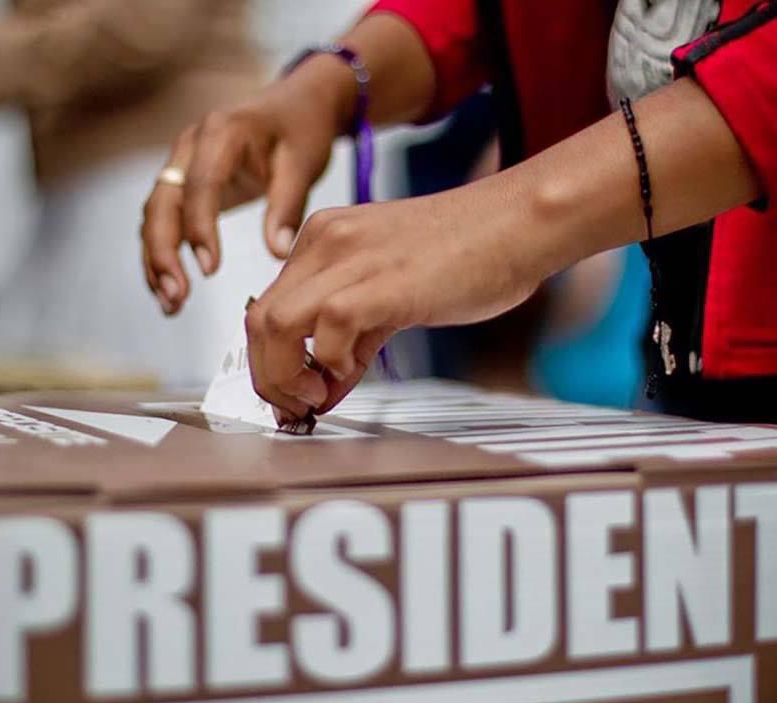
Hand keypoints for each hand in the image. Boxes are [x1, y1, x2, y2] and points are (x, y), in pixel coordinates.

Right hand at [140, 55, 355, 314]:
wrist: (297, 102)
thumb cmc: (302, 128)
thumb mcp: (303, 164)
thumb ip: (287, 207)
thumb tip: (276, 254)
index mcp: (221, 133)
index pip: (200, 184)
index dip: (200, 228)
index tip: (209, 268)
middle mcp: (189, 145)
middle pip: (162, 202)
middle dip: (163, 253)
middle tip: (177, 296)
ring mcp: (180, 162)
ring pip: (155, 215)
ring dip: (157, 260)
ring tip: (172, 304)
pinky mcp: (183, 181)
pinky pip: (164, 220)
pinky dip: (164, 254)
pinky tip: (171, 289)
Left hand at [245, 178, 556, 419]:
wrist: (519, 222)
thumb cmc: (469, 254)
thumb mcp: (393, 294)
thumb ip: (353, 340)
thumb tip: (324, 388)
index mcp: (323, 239)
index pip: (266, 307)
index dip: (270, 362)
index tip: (293, 395)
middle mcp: (326, 241)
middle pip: (257, 319)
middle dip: (268, 377)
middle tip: (297, 406)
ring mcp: (350, 258)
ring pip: (272, 324)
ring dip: (285, 376)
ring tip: (318, 395)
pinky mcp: (382, 281)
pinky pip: (327, 329)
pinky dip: (330, 363)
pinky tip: (355, 372)